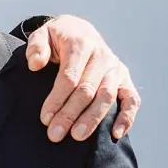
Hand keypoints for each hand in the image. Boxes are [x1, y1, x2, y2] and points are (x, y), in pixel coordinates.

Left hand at [26, 15, 140, 141]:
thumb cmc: (57, 38)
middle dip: (70, 114)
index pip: (69, 76)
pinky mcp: (125, 79)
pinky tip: (115, 134)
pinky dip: (127, 118)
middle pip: (87, 89)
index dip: (57, 99)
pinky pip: (131, 100)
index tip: (45, 118)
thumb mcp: (42, 34)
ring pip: (107, 97)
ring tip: (77, 137)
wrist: (79, 30)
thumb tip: (35, 64)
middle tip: (55, 134)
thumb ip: (36, 46)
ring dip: (92, 119)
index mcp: (80, 44)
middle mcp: (102, 56)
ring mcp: (116, 69)